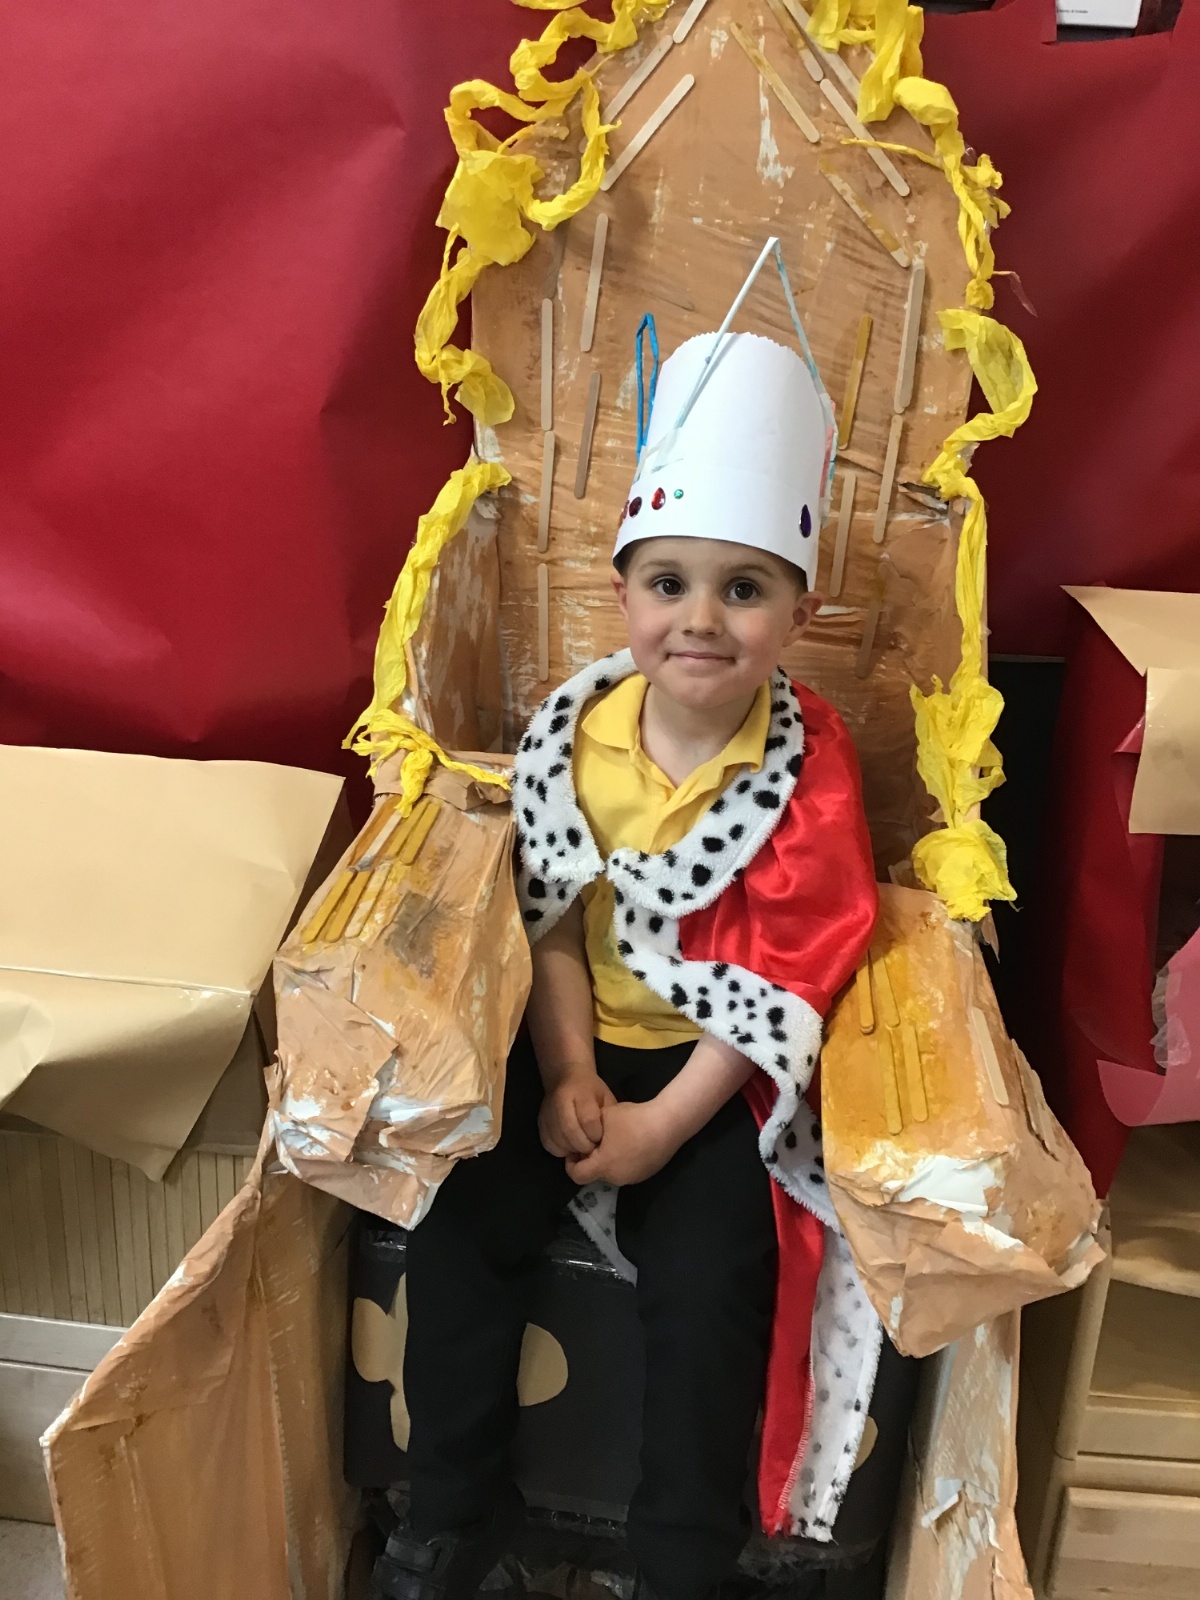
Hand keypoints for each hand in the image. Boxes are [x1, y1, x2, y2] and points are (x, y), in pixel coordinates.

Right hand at [538, 1070, 614, 1157]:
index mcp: (581, 1093)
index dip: (596, 1133)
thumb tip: (612, 1140)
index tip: (601, 1138)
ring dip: (573, 1149)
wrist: (565, 1077)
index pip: (588, 1119)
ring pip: (559, 1140)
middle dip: (584, 1145)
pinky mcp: (540, 1123)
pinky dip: (561, 1150)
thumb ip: (608, 1117)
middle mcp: (560, 1102)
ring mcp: (547, 1113)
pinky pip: (549, 1145)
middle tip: (592, 1148)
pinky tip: (570, 1145)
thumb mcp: (605, 1097)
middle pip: (570, 1131)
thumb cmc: (591, 1090)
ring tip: (582, 1147)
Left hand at [566, 1099, 680, 1187]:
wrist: (668, 1123)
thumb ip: (588, 1128)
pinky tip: (631, 1143)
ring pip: (611, 1172)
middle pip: (594, 1174)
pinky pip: (626, 1171)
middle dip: (591, 1160)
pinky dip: (623, 1161)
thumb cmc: (633, 1119)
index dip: (570, 1163)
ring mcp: (633, 1178)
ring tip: (614, 1140)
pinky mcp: (646, 1175)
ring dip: (608, 1160)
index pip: (576, 1175)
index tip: (575, 1148)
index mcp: (603, 1166)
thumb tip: (583, 1135)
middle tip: (594, 1141)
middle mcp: (616, 1178)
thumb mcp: (604, 1116)